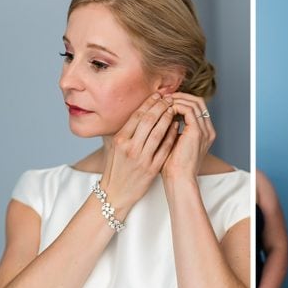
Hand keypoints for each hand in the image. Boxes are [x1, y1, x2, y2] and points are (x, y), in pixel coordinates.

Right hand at [100, 93, 178, 212]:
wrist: (116, 192)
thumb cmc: (114, 167)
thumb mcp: (112, 146)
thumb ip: (121, 130)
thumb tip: (131, 111)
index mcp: (120, 139)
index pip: (137, 115)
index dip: (149, 103)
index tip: (158, 95)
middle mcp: (130, 147)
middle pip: (149, 121)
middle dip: (161, 106)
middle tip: (169, 98)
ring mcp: (142, 158)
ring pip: (159, 133)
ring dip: (168, 118)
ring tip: (174, 109)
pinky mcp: (152, 168)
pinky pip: (165, 148)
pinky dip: (172, 135)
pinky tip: (176, 126)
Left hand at [162, 92, 215, 180]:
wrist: (178, 179)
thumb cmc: (173, 166)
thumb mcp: (174, 142)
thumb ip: (172, 128)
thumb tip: (162, 114)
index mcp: (204, 133)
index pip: (197, 107)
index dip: (181, 100)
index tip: (165, 101)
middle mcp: (208, 130)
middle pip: (198, 101)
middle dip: (180, 96)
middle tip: (163, 97)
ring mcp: (204, 130)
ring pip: (194, 102)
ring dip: (177, 99)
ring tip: (163, 101)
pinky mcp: (197, 132)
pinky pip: (189, 110)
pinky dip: (176, 106)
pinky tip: (165, 109)